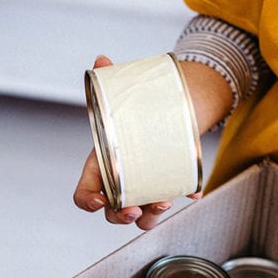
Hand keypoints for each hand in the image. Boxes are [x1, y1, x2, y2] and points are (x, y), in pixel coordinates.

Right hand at [73, 55, 200, 230]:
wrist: (165, 111)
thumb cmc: (134, 112)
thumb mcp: (121, 99)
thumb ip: (109, 82)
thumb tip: (102, 60)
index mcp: (102, 166)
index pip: (85, 194)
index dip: (88, 202)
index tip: (100, 202)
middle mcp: (122, 184)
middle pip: (114, 212)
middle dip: (123, 215)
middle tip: (135, 209)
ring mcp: (145, 189)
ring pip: (143, 217)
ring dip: (152, 215)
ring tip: (164, 201)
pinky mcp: (167, 186)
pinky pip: (174, 200)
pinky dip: (184, 196)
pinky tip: (192, 191)